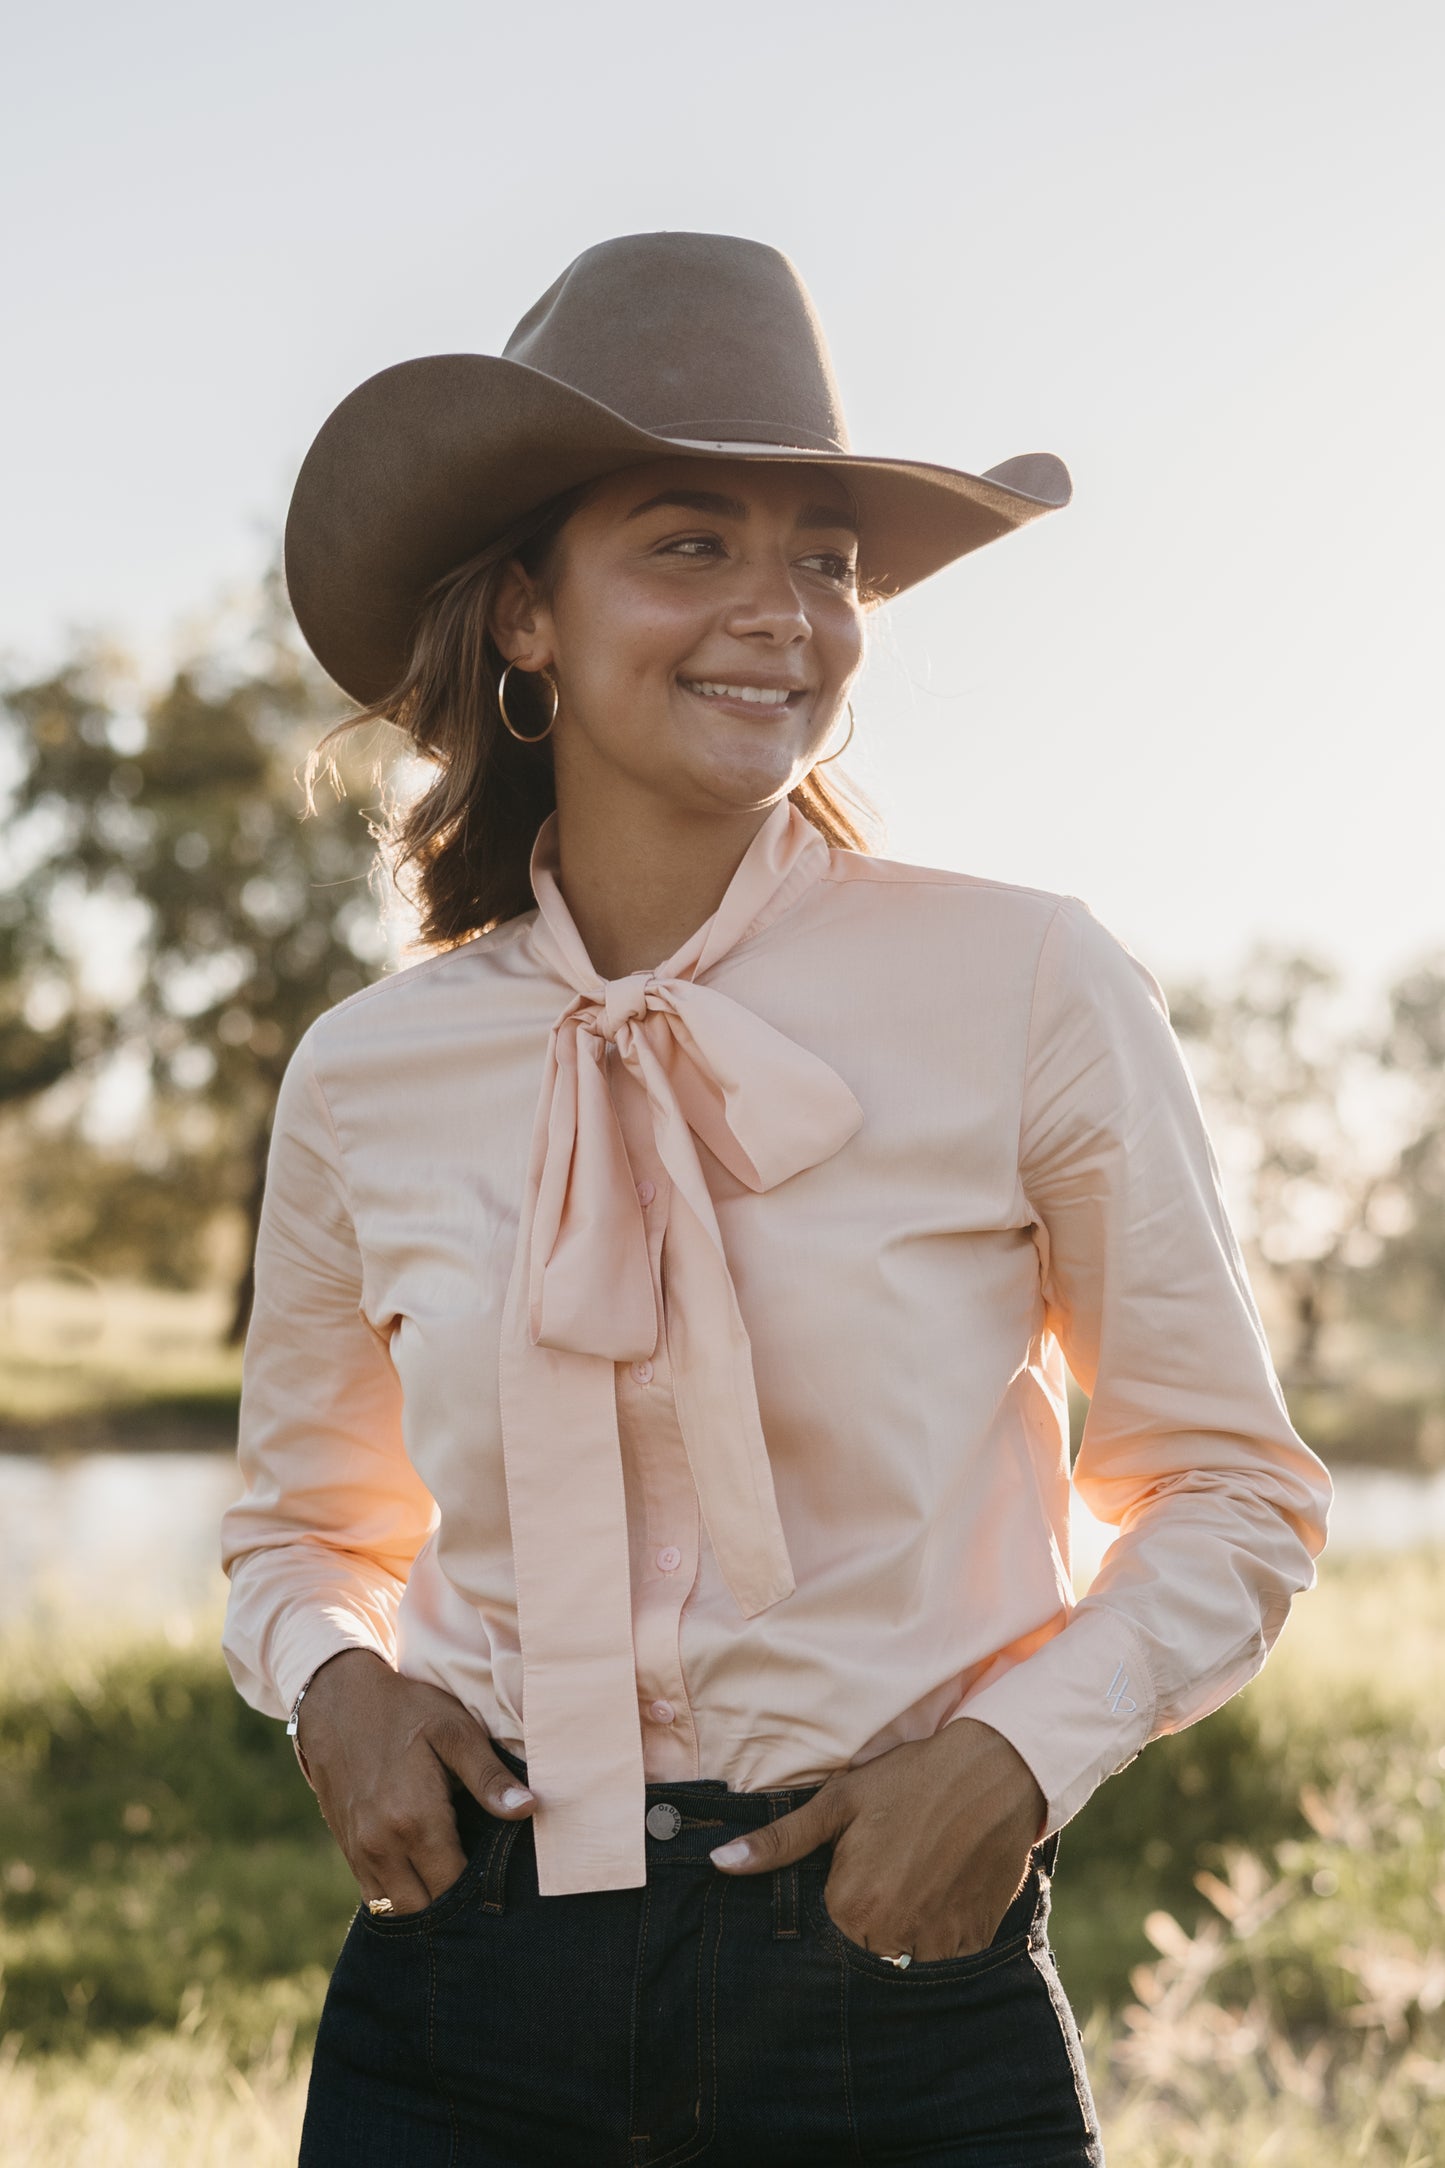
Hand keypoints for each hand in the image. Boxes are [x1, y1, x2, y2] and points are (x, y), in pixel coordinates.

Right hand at [295, 1649, 536, 1915]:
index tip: (502, 1876)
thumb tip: (530, 1809)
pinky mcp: (347, 1848)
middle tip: (482, 1882)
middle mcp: (382, 1846)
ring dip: (426, 1903)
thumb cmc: (405, 1710)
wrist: (336, 1699)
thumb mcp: (454, 1731)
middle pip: (426, 1908)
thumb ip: (489, 1777)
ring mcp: (359, 1851)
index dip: (481, 1889)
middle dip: (454, 1904)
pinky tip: (423, 1872)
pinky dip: (400, 1895)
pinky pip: (375, 1895)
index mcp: (415, 1820)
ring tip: (454, 1878)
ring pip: (398, 1909)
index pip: (455, 1886)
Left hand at [709, 1719, 1045, 1961]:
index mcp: (852, 1905)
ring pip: (904, 1961)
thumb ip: (781, 1841)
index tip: (850, 1879)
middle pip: (863, 1953)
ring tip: (913, 1883)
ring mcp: (938, 1945)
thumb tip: (721, 1862)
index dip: (833, 1906)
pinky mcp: (974, 1942)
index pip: (823, 1936)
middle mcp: (893, 1936)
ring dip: (902, 1937)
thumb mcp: (840, 1801)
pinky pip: (945, 1961)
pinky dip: (939, 1939)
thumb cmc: (911, 1780)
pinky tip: (941, 1894)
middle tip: (886, 1876)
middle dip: (865, 1925)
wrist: (994, 1772)